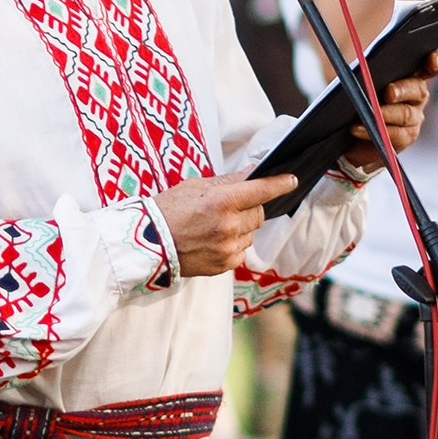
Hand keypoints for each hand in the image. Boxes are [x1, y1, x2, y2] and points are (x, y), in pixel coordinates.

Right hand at [156, 173, 302, 276]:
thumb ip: (228, 182)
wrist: (145, 244)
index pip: (261, 190)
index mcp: (221, 201)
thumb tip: (253, 173)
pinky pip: (241, 251)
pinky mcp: (224, 265)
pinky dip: (234, 244)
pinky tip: (213, 241)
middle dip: (250, 207)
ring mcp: (228, 248)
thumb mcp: (195, 187)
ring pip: (251, 233)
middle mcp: (229, 226)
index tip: (291, 180)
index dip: (279, 184)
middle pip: (259, 213)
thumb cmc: (167, 210)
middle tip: (230, 206)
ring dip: (242, 227)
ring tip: (215, 226)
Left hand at [339, 55, 437, 171]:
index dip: (435, 61)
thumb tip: (360, 67)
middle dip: (402, 90)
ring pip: (405, 114)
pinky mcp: (403, 138)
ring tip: (368, 112)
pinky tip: (356, 128)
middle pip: (417, 89)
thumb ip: (363, 69)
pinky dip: (373, 130)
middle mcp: (416, 95)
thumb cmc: (353, 96)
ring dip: (385, 113)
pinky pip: (393, 135)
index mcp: (409, 73)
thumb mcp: (356, 78)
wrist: (344, 133)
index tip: (431, 60)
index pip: (430, 64)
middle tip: (388, 92)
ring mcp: (413, 117)